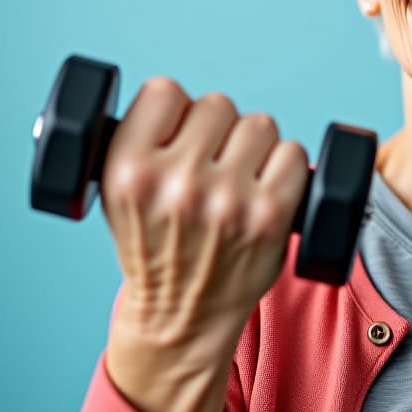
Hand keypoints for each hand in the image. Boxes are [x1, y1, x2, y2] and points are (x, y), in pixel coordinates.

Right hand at [101, 77, 308, 411]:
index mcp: (128, 170)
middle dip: (218, 131)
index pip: (164, 91)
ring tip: (238, 179)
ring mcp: (227, 200)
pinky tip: (266, 190)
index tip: (178, 133)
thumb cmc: (154, 247)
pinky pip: (293, 154)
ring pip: (259, 124)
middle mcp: (176, 182)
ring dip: (254, 147)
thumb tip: (171, 95)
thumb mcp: (117, 195)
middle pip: (218, 104)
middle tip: (210, 166)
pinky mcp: (270, 216)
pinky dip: (286, 168)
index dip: (176, 110)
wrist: (180, 320)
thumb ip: (137, 142)